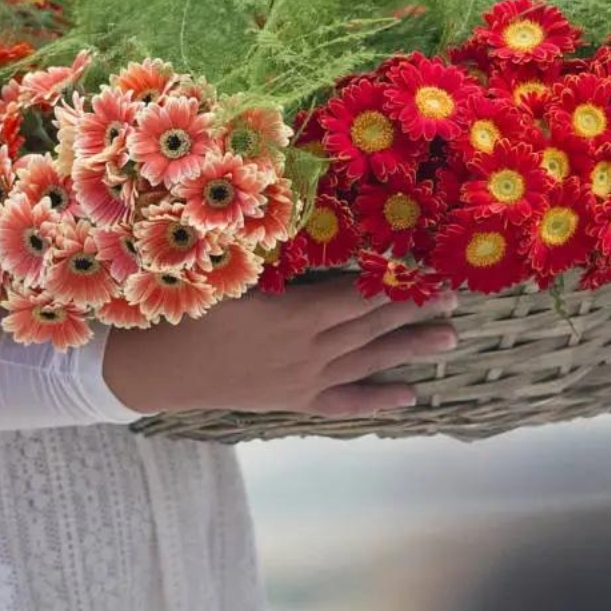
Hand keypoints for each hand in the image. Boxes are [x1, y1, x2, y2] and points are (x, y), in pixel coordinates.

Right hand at [102, 275, 459, 417]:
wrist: (155, 371)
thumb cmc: (185, 310)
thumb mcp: (225, 271)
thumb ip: (265, 249)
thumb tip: (293, 207)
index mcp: (294, 316)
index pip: (358, 295)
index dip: (395, 282)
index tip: (427, 268)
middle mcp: (309, 351)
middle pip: (371, 326)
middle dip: (413, 310)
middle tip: (455, 298)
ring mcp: (303, 379)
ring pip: (367, 362)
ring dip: (409, 350)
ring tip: (449, 340)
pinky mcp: (293, 399)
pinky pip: (344, 403)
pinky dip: (376, 398)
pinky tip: (408, 396)